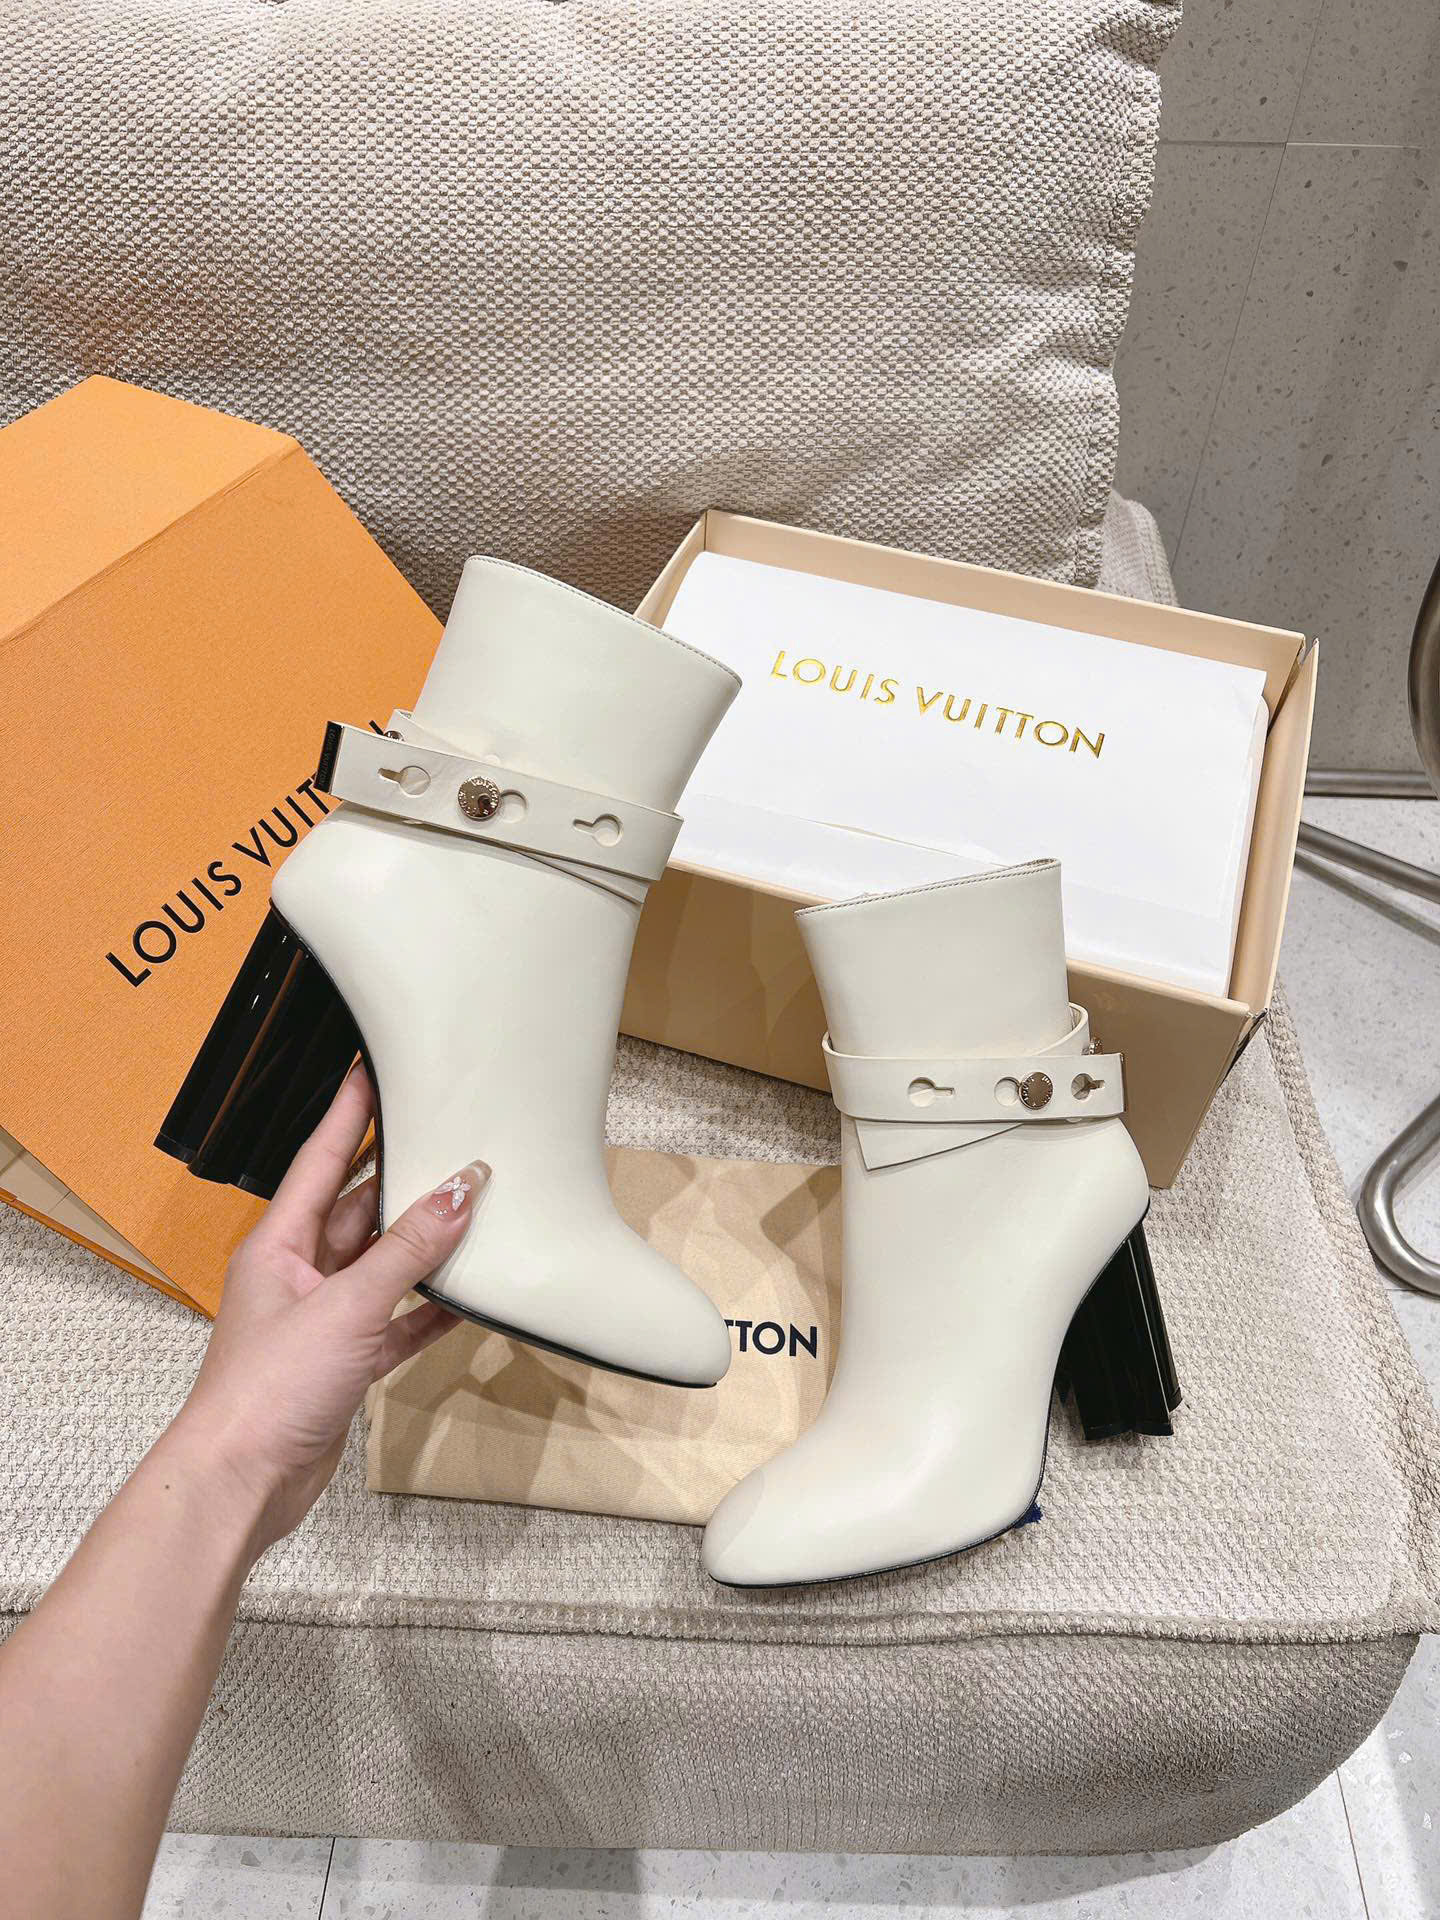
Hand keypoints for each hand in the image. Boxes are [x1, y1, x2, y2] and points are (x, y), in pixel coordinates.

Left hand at [172, 1066, 486, 1556]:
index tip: (373, 1068)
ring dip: (424, 1246)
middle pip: (358, 1210)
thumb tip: (460, 1192)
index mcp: (278, 1245)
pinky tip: (467, 1298)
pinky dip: (428, 1309)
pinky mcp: (342, 1365)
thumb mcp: (347, 1307)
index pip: (322, 1160)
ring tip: (474, 1208)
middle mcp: (297, 1275)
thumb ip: (408, 1251)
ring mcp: (321, 1321)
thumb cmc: (267, 1390)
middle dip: (403, 1178)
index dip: (350, 1113)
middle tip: (448, 1136)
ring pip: (382, 1265)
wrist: (242, 1483)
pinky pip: (395, 1322)